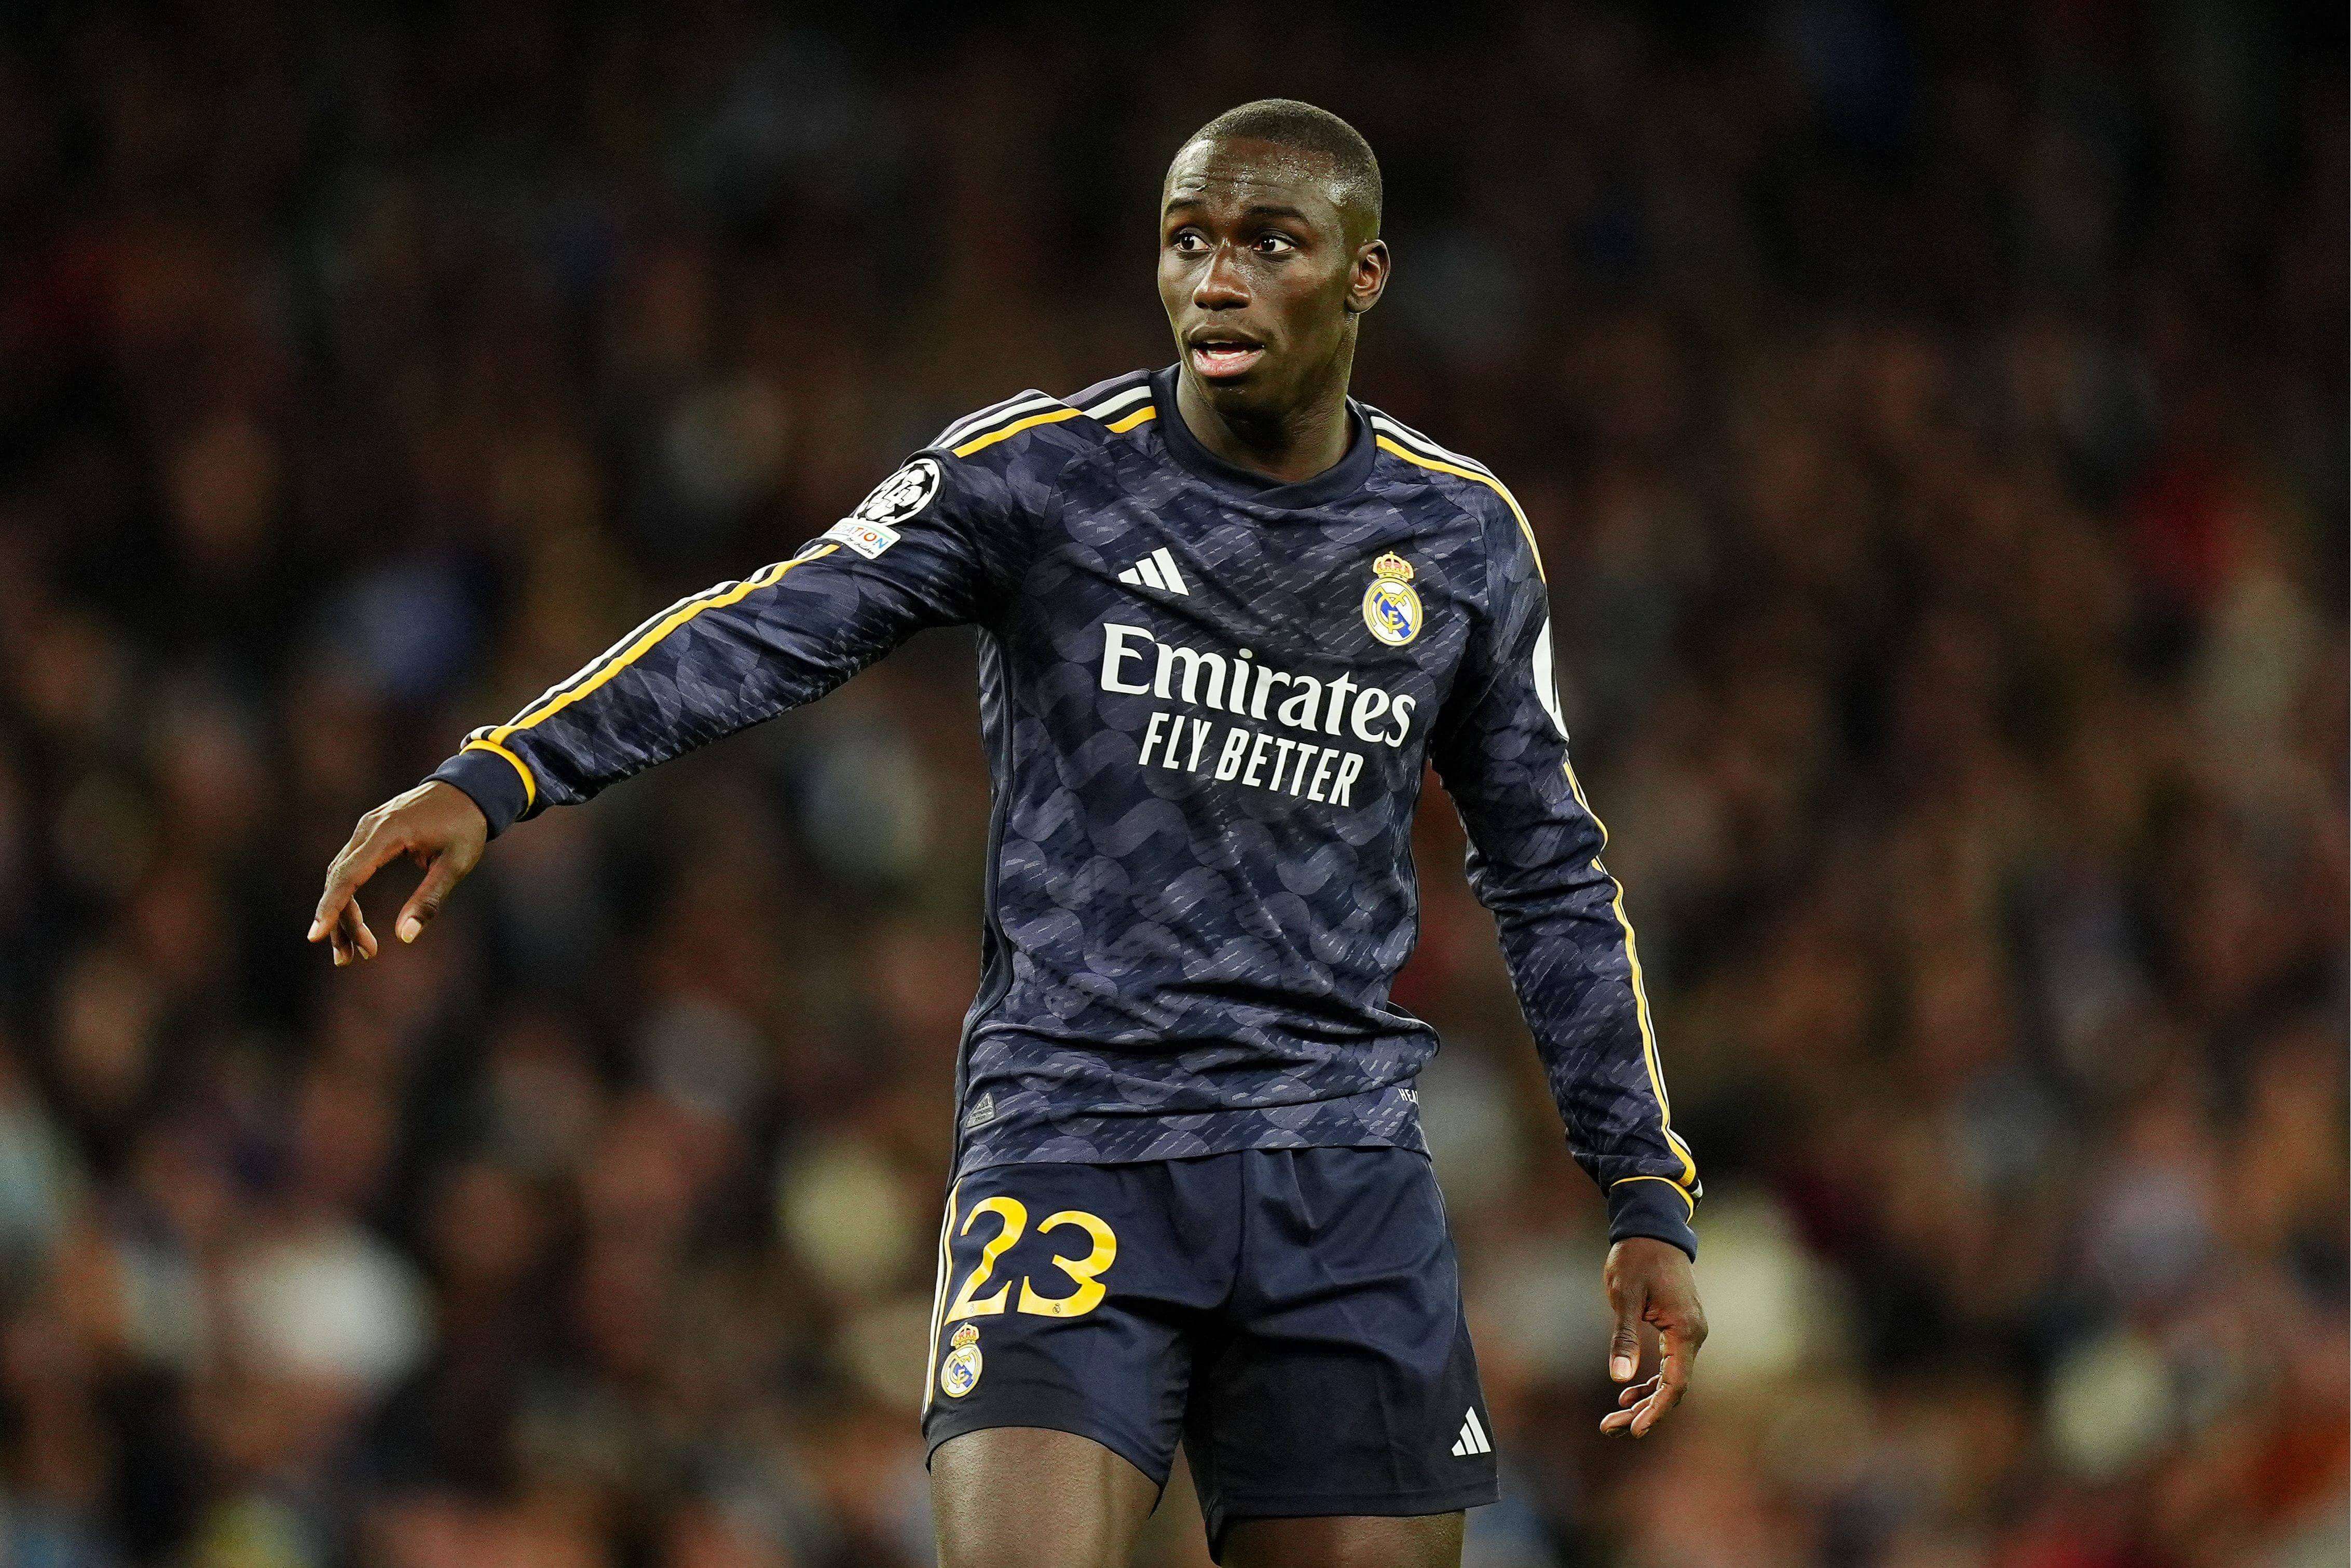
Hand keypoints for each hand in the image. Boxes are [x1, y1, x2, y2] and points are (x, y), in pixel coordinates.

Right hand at [308, 782, 487, 964]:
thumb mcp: (457, 864)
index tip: (315, 935)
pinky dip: (348, 895)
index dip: (331, 907)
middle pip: (340, 880)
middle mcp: (369, 828)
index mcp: (388, 832)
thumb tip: (406, 937)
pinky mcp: (370, 833)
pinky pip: (349, 867)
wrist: (469, 789)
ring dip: (342, 913)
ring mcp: (366, 828)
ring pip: (341, 875)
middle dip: (341, 921)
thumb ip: (430, 899)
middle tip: (353, 958)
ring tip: (352, 952)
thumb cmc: (466, 826)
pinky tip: (353, 922)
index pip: (349, 875)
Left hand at [1600, 1236, 1705, 1438]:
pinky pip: (1668, 1364)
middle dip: (1643, 1411)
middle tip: (1610, 1428)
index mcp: (1684, 1330)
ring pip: (1669, 1378)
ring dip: (1644, 1400)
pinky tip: (1626, 1392)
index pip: (1675, 1383)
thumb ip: (1623, 1339)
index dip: (1656, 1410)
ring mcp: (1688, 1332)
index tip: (1634, 1430)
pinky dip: (1649, 1381)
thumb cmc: (1636, 1259)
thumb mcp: (1624, 1298)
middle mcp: (1693, 1335)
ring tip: (1613, 1419)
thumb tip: (1618, 1379)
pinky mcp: (1679, 1328)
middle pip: (1672, 1387)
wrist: (1651, 1230)